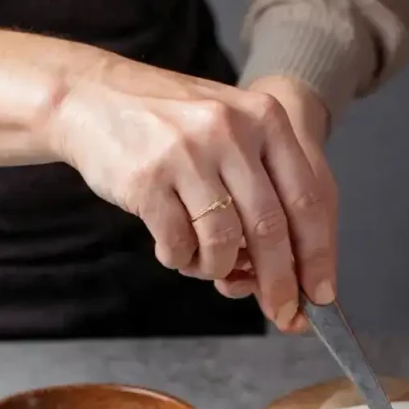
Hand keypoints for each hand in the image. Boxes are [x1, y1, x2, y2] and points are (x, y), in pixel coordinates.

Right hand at [48, 55, 334, 330]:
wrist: (89, 97)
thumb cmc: (172, 128)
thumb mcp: (233, 133)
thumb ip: (269, 190)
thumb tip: (299, 272)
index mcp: (265, 119)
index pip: (307, 201)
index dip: (317, 257)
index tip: (320, 296)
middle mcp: (231, 131)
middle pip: (270, 229)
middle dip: (279, 282)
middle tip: (281, 310)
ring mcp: (187, 153)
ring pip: (224, 242)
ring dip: (218, 268)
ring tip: (204, 261)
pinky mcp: (147, 178)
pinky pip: (179, 244)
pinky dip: (181, 259)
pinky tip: (174, 247)